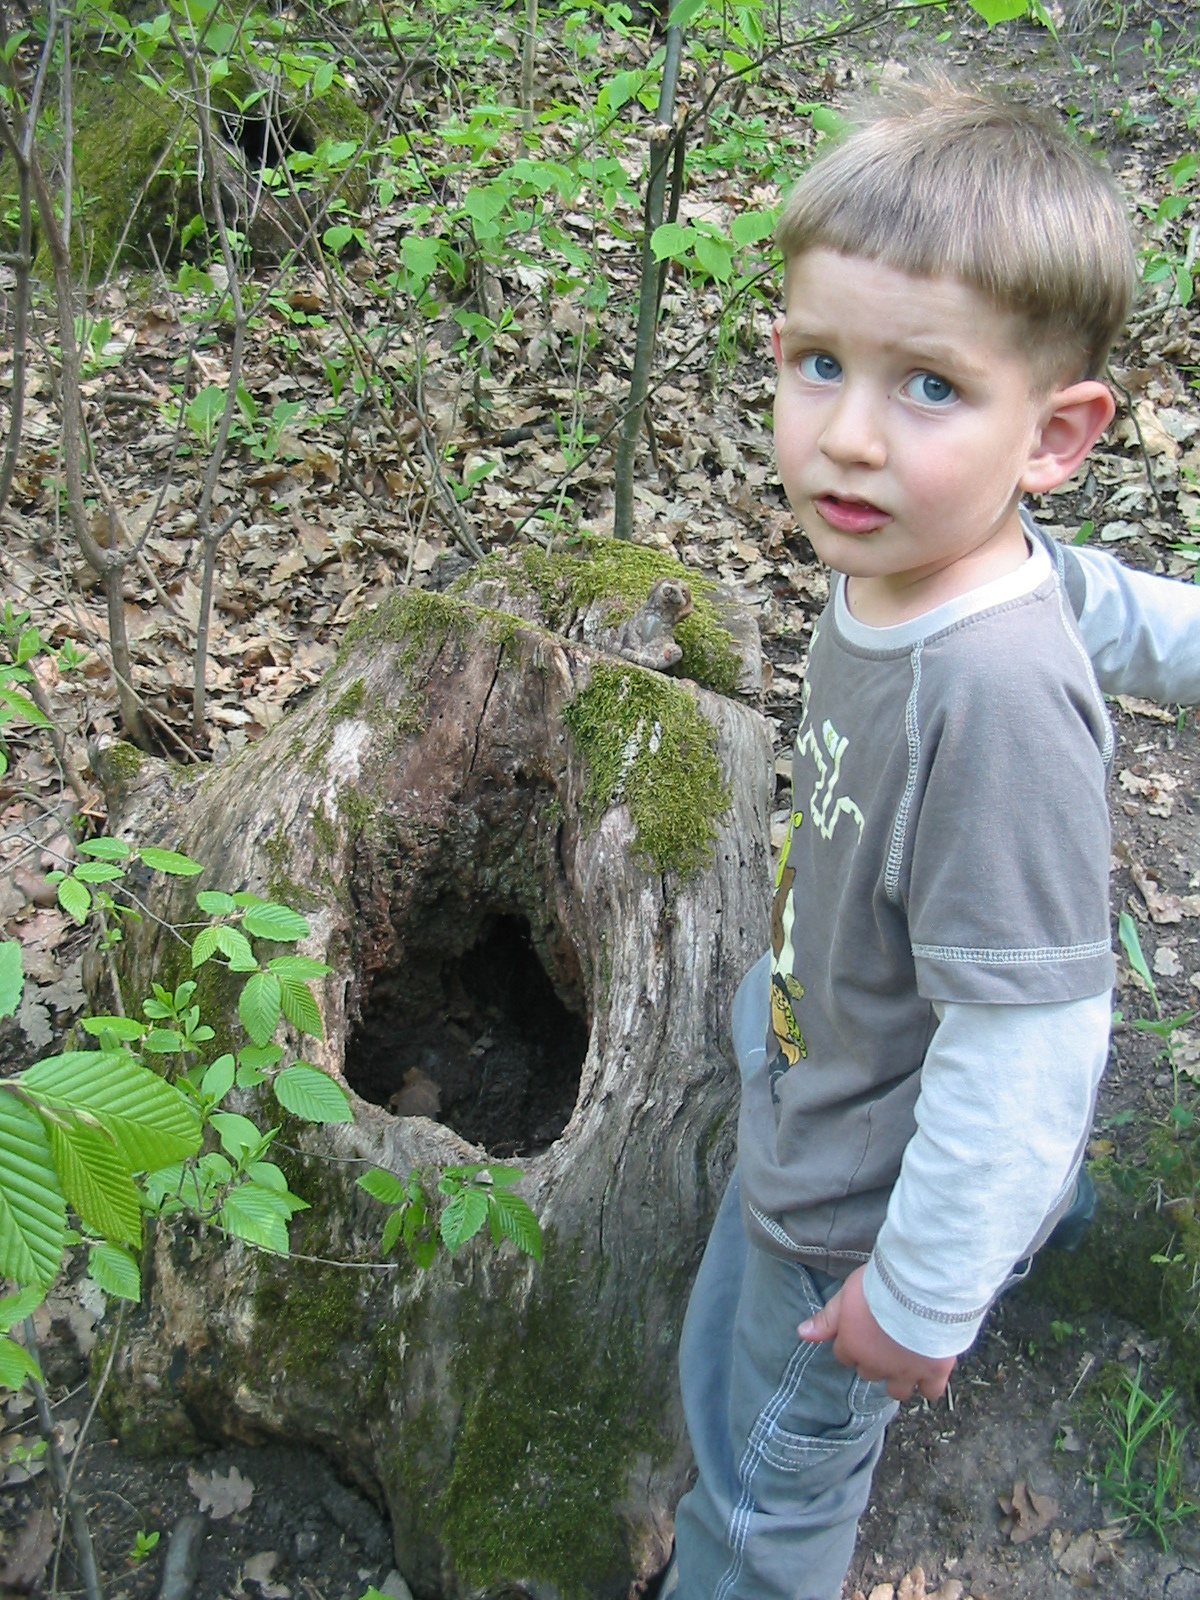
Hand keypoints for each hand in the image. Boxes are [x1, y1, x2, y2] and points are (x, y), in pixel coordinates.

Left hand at [797, 1265, 956, 1402]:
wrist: (920, 1288)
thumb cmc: (881, 1285)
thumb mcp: (847, 1296)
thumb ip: (826, 1319)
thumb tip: (802, 1334)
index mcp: (853, 1346)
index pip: (845, 1356)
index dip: (853, 1344)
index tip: (863, 1332)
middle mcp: (877, 1364)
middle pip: (869, 1372)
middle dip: (875, 1361)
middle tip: (885, 1342)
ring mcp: (906, 1371)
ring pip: (896, 1389)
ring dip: (897, 1378)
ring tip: (904, 1361)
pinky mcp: (933, 1372)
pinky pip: (930, 1391)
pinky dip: (928, 1385)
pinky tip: (928, 1372)